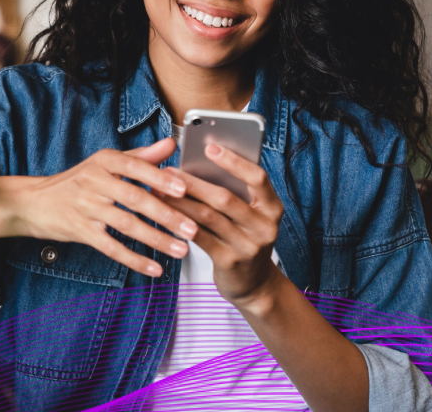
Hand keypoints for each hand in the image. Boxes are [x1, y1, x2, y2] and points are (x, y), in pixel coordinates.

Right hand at [0, 138, 197, 277]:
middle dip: (166, 215)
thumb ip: (141, 156)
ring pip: (126, 224)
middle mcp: (94, 181)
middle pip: (135, 198)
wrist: (33, 202)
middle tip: (192, 227)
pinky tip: (154, 268)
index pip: (136, 167)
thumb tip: (171, 143)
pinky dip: (134, 259)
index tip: (184, 189)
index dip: (160, 178)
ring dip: (156, 239)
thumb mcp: (105, 163)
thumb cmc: (77, 182)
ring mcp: (86, 207)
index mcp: (104, 161)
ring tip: (180, 250)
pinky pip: (111, 247)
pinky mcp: (80, 230)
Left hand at [159, 141, 283, 306]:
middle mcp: (264, 227)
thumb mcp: (251, 215)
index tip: (210, 147)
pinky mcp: (229, 262)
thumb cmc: (245, 238)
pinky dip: (180, 223)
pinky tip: (165, 214)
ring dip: (180, 201)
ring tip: (159, 190)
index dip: (234, 161)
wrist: (254, 284)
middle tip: (168, 171)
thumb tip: (200, 164)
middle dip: (193, 182)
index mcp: (272, 208)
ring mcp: (248, 246)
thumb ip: (236, 193)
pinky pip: (199, 237)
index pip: (257, 178)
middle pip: (225, 197)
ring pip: (208, 216)